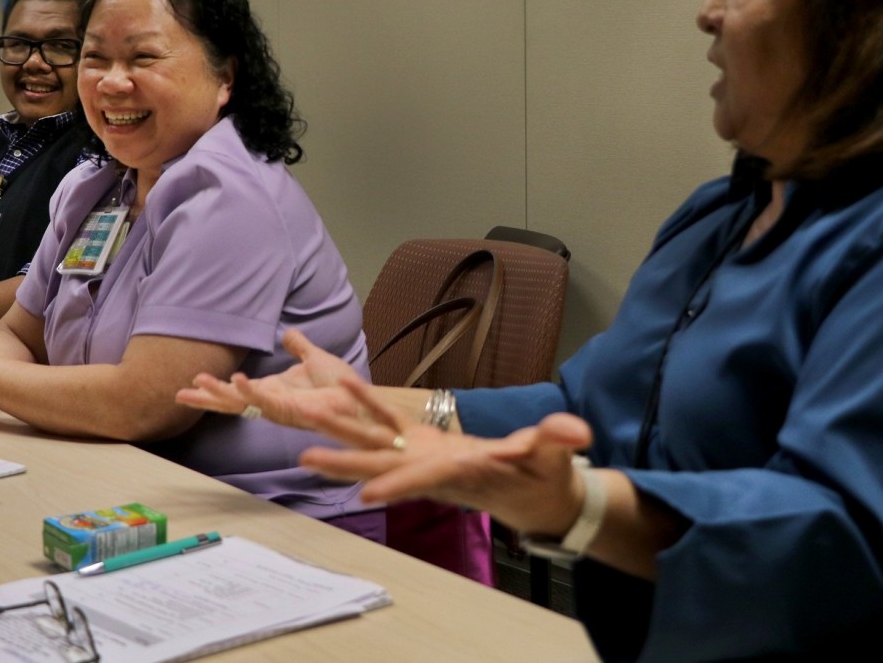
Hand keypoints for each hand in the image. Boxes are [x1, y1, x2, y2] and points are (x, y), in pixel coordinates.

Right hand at [176, 328, 364, 429]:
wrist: (361, 397)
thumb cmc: (340, 384)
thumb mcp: (314, 358)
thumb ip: (300, 348)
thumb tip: (289, 334)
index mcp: (273, 390)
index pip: (236, 390)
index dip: (215, 387)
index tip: (192, 381)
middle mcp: (270, 401)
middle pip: (230, 401)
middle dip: (206, 398)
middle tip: (178, 395)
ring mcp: (278, 407)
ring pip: (241, 402)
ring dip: (218, 393)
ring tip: (197, 384)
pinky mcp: (290, 410)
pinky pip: (265, 401)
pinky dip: (249, 392)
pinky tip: (236, 380)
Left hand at [300, 377, 594, 536]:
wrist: (534, 496)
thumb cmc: (545, 478)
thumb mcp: (556, 460)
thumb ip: (560, 443)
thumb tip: (577, 432)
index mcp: (462, 474)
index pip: (426, 480)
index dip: (398, 484)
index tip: (366, 494)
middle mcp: (433, 469)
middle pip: (384, 465)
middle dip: (346, 461)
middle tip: (305, 457)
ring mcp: (425, 457)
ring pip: (377, 444)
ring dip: (343, 435)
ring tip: (305, 424)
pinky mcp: (425, 444)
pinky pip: (390, 423)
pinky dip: (367, 405)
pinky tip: (341, 387)